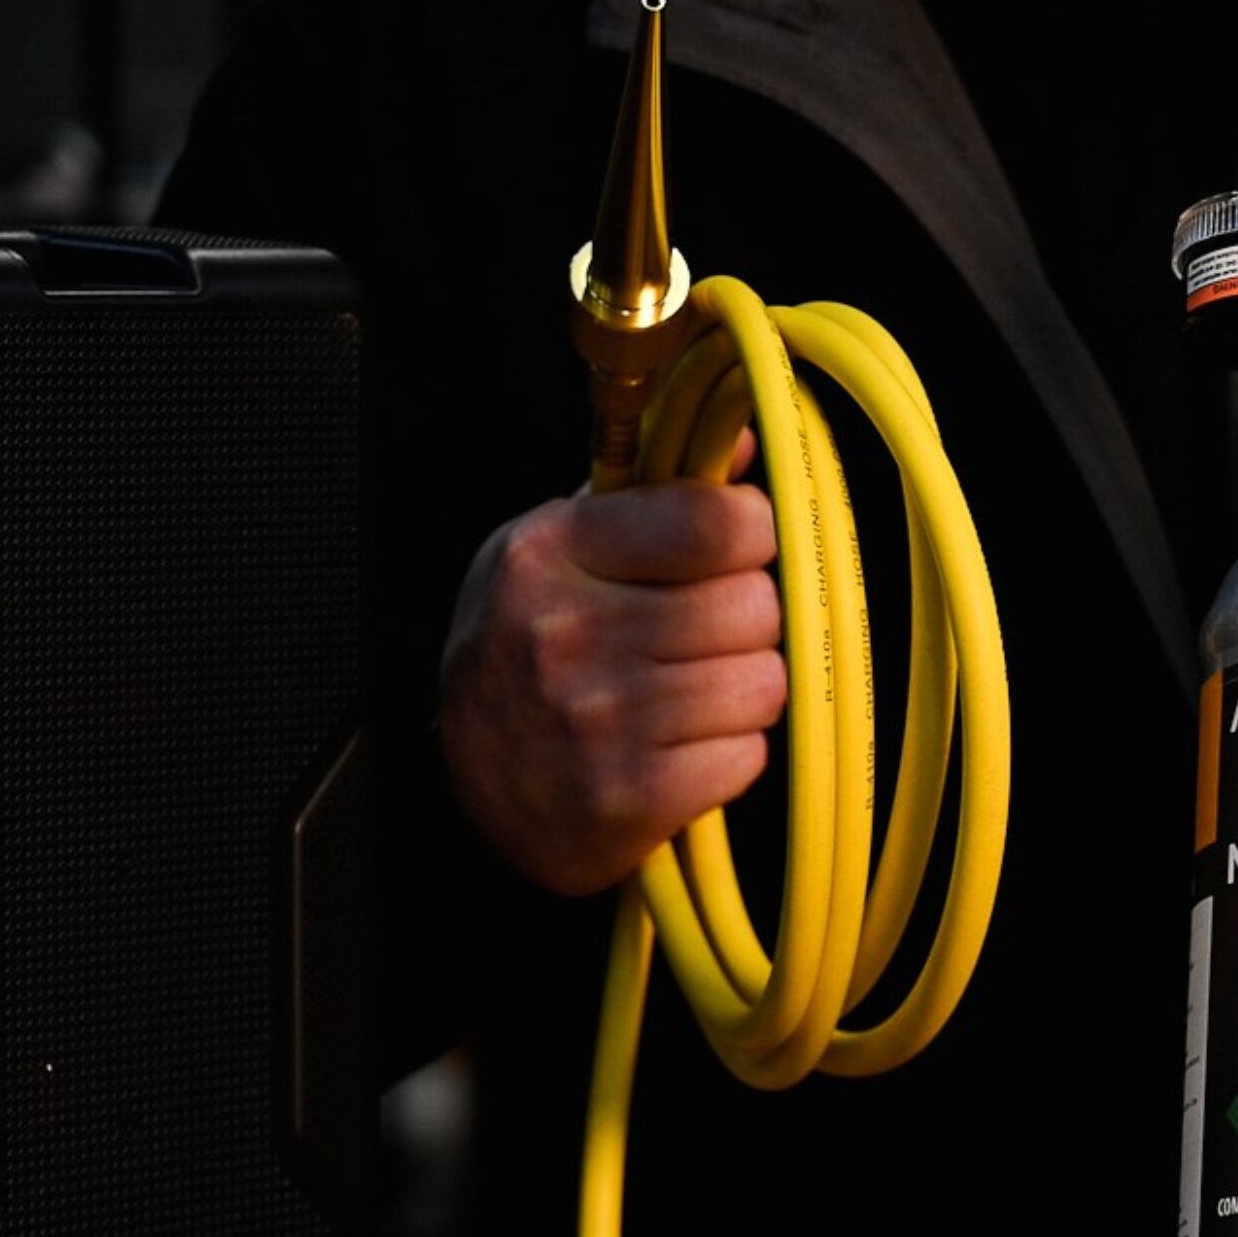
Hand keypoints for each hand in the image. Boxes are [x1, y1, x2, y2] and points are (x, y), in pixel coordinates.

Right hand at [439, 471, 783, 894]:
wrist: (473, 789)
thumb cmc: (527, 654)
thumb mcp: (561, 550)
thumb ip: (653, 494)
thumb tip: (746, 441)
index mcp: (553, 552)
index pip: (716, 522)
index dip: (754, 533)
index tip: (739, 550)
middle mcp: (570, 632)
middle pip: (754, 605)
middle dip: (751, 621)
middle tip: (711, 636)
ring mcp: (599, 720)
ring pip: (763, 683)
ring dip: (747, 690)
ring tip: (697, 692)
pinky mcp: (630, 794)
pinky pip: (747, 756)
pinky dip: (732, 755)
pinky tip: (686, 747)